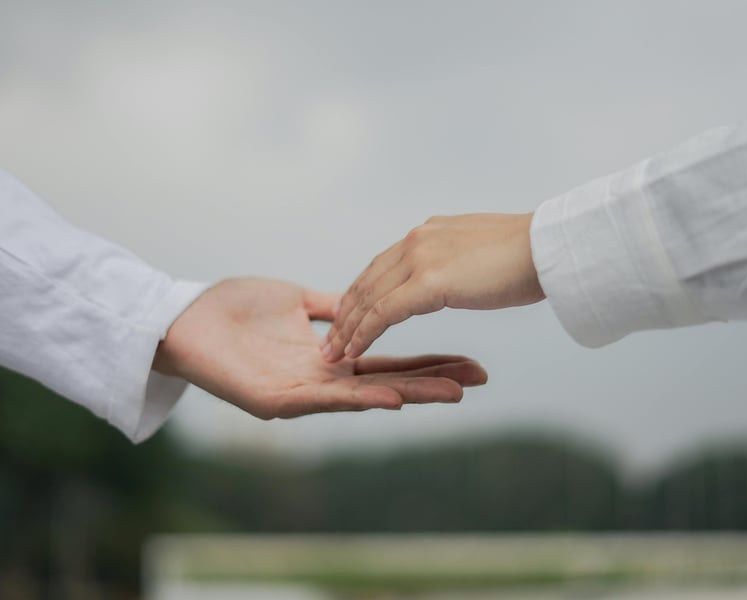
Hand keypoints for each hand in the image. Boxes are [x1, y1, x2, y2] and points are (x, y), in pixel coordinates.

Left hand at [152, 278, 486, 417]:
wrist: (185, 316)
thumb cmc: (233, 308)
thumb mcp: (295, 300)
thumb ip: (330, 307)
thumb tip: (360, 299)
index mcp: (328, 357)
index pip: (387, 360)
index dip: (427, 361)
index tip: (467, 359)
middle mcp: (321, 380)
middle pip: (386, 381)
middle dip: (432, 381)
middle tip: (478, 380)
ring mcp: (299, 394)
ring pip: (363, 395)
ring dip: (409, 394)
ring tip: (451, 393)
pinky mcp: (274, 401)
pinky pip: (322, 400)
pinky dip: (358, 398)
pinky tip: (391, 397)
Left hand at [323, 213, 544, 361]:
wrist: (550, 246)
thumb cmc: (529, 254)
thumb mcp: (481, 251)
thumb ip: (459, 260)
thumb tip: (460, 272)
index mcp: (428, 233)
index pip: (382, 265)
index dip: (362, 293)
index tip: (347, 314)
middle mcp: (417, 241)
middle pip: (368, 281)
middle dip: (345, 312)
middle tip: (329, 338)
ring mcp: (421, 258)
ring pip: (370, 298)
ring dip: (348, 327)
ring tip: (333, 352)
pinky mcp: (429, 282)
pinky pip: (384, 313)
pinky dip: (364, 333)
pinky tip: (353, 351)